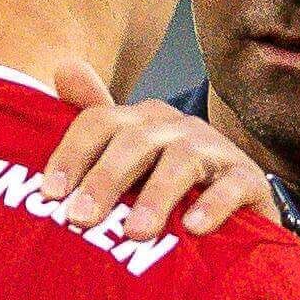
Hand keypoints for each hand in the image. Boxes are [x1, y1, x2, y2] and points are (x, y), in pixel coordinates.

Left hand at [39, 59, 280, 239]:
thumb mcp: (129, 161)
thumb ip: (94, 124)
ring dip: (155, 196)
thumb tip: (63, 67)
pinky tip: (193, 229)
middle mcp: (177, 127)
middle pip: (135, 141)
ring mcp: (216, 151)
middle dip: (104, 179)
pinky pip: (232, 186)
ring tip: (135, 232)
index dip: (71, 154)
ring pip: (182, 161)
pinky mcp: (249, 180)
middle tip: (80, 219)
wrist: (237, 216)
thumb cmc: (170, 191)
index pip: (99, 122)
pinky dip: (213, 205)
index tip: (49, 194)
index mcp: (142, 121)